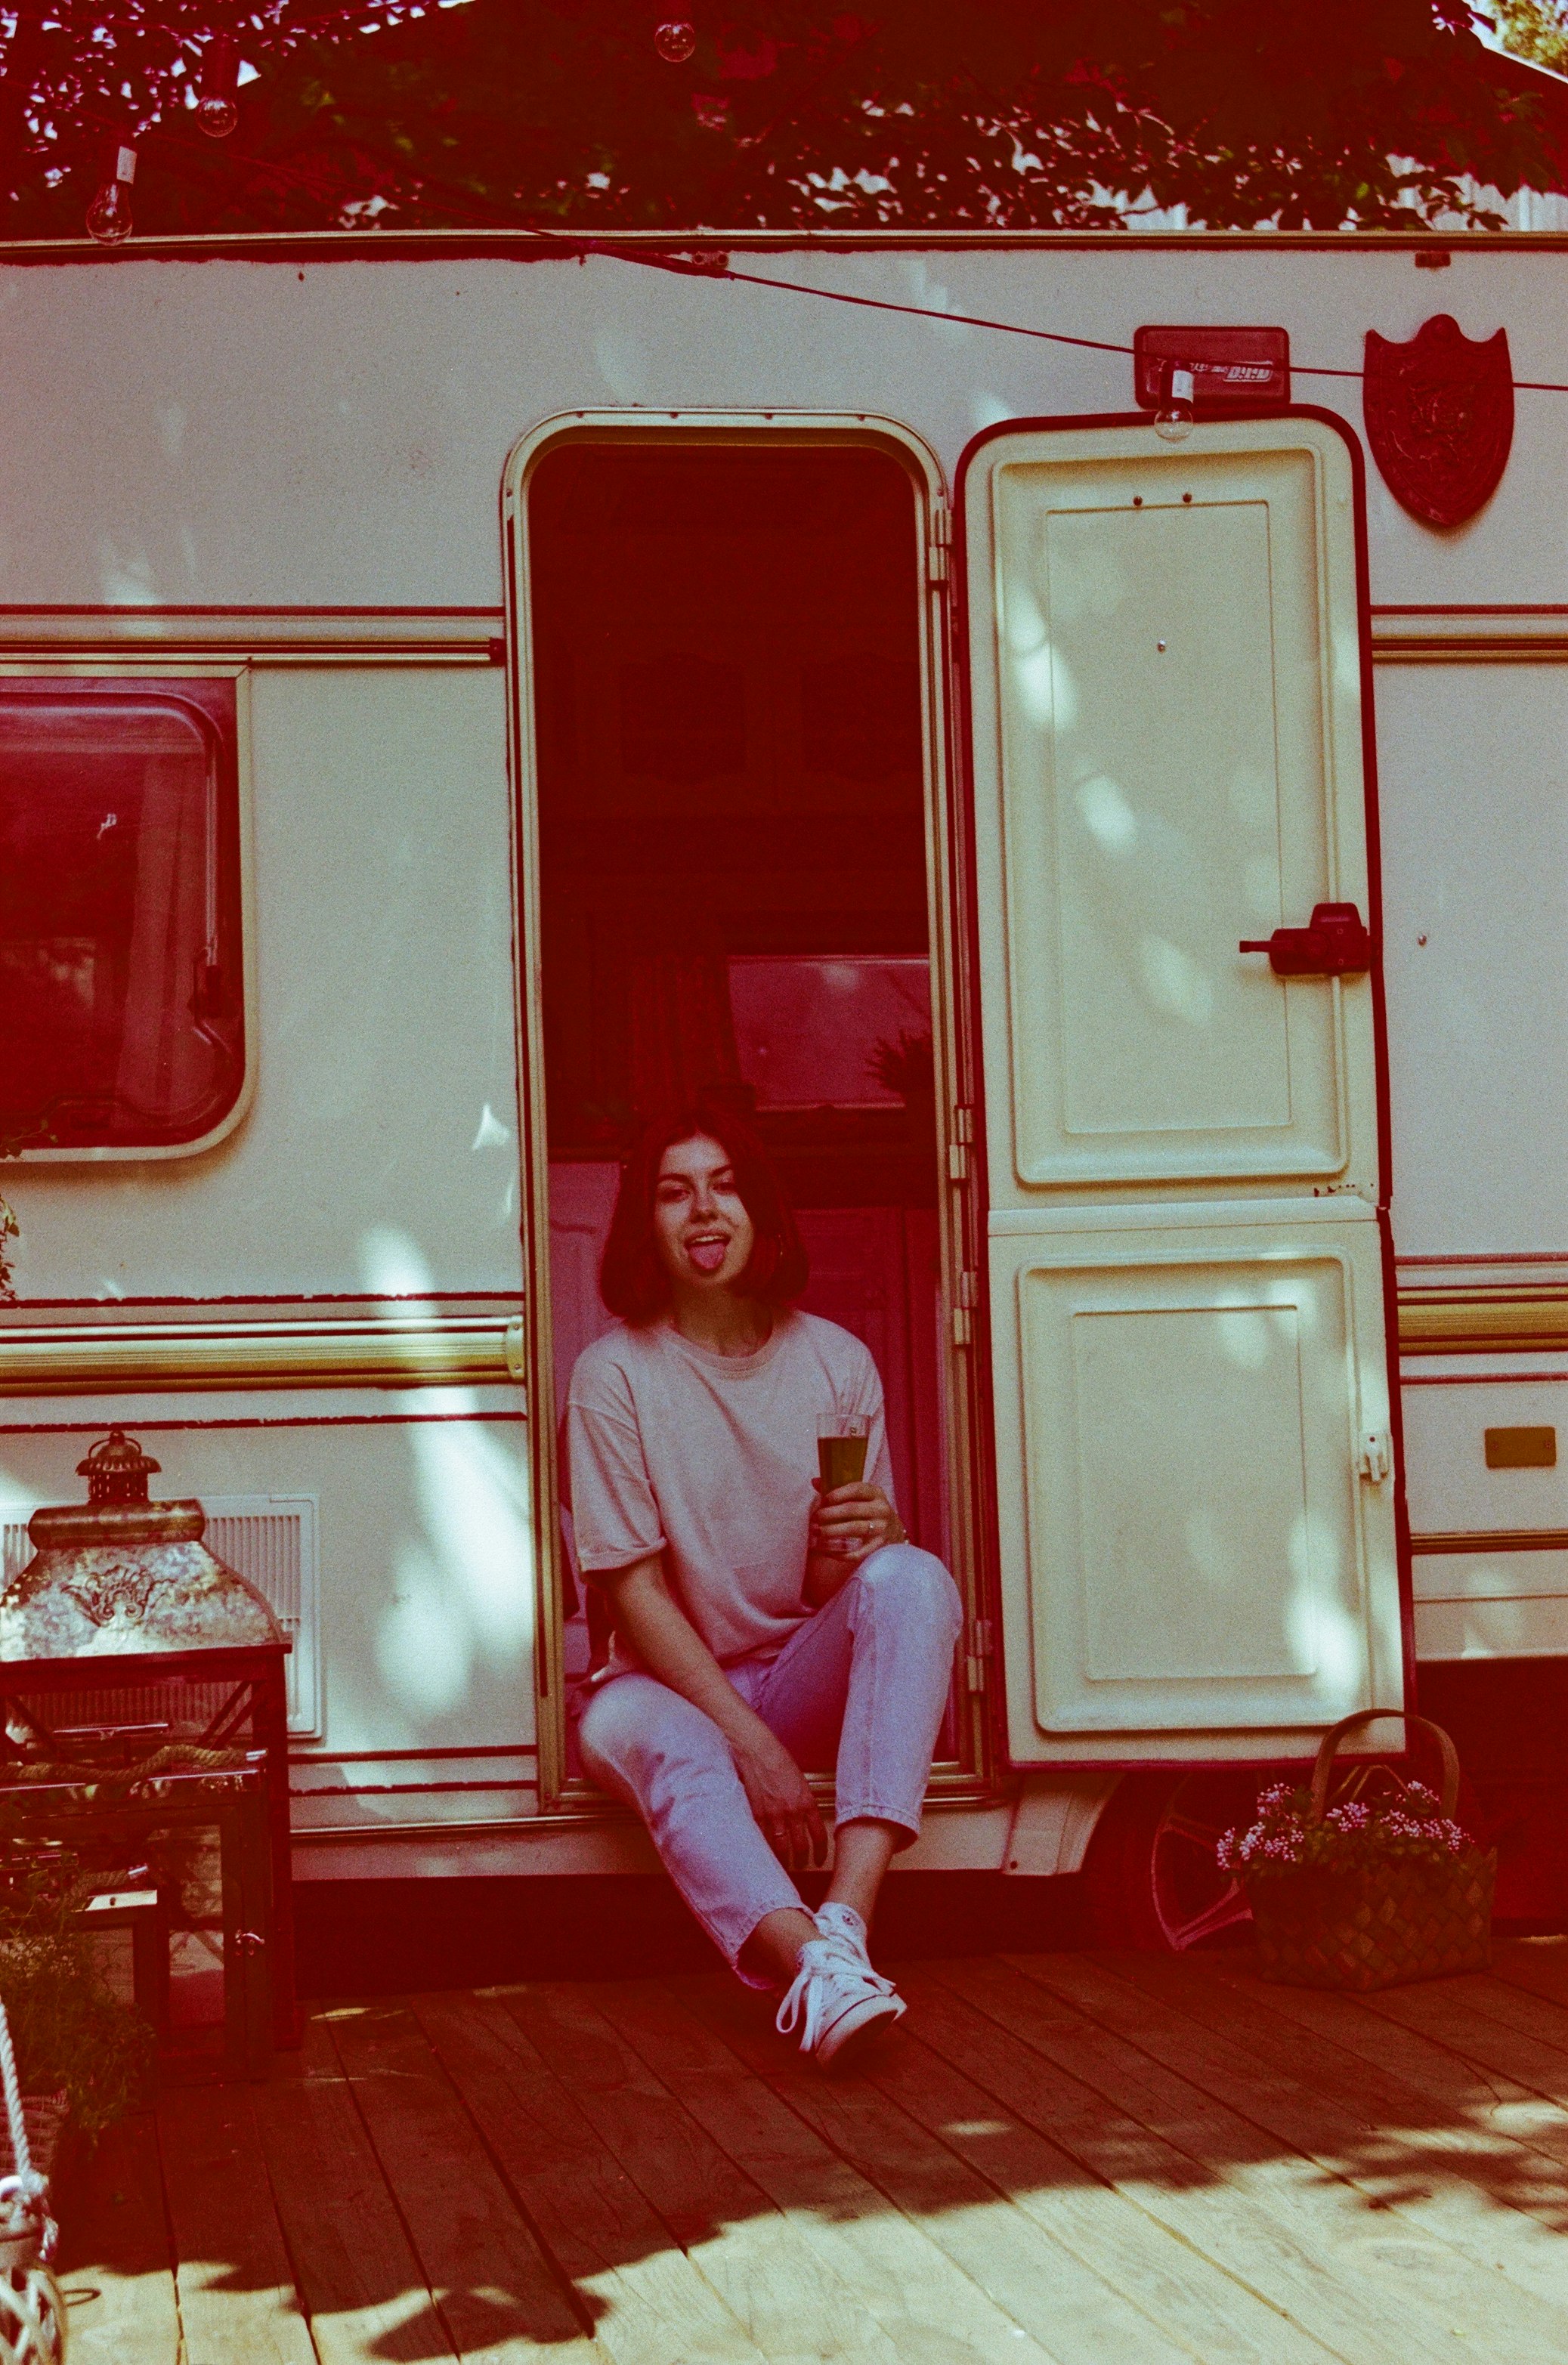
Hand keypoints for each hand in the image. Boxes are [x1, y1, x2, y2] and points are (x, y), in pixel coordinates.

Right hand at [731, 1721, 826, 1871]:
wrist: (756, 1749)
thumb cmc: (777, 1759)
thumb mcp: (799, 1781)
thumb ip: (802, 1801)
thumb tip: (803, 1819)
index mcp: (807, 1802)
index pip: (819, 1835)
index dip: (820, 1851)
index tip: (818, 1858)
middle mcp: (792, 1812)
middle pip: (800, 1847)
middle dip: (802, 1859)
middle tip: (801, 1864)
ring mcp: (773, 1815)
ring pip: (780, 1848)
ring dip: (783, 1859)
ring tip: (783, 1864)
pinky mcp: (756, 1815)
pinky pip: (762, 1839)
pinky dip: (764, 1848)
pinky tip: (765, 1852)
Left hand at [810, 1478, 902, 1564]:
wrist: (894, 1532)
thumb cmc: (870, 1511)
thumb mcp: (861, 1497)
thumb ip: (839, 1490)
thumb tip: (814, 1482)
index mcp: (876, 1494)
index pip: (856, 1490)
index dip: (837, 1494)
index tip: (823, 1500)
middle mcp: (881, 1510)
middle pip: (852, 1509)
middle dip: (829, 1514)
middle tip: (814, 1518)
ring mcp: (881, 1530)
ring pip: (853, 1529)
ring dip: (831, 1531)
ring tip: (816, 1532)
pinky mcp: (878, 1548)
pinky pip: (856, 1552)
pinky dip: (838, 1551)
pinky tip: (824, 1549)